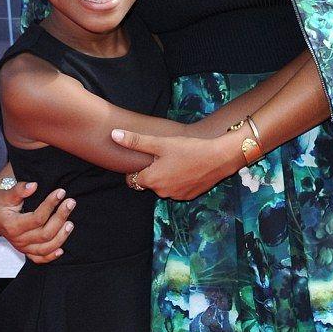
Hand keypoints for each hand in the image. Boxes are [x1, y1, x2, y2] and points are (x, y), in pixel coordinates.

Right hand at [0, 182, 75, 263]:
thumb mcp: (6, 194)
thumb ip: (19, 190)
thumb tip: (33, 185)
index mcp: (12, 225)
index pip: (37, 218)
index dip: (50, 205)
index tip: (61, 192)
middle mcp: (18, 239)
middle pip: (45, 234)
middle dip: (60, 218)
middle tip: (71, 203)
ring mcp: (22, 247)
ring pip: (46, 248)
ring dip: (61, 237)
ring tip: (70, 223)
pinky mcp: (26, 251)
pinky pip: (39, 259)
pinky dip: (51, 256)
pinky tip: (61, 250)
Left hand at [111, 127, 235, 199]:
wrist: (219, 158)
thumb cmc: (189, 148)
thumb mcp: (160, 143)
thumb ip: (135, 141)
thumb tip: (113, 135)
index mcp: (152, 180)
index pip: (132, 179)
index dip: (136, 168)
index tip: (145, 159)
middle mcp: (162, 192)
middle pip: (149, 183)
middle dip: (152, 172)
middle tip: (163, 156)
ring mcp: (176, 196)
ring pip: (163, 186)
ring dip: (166, 177)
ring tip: (177, 160)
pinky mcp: (189, 196)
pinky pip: (177, 190)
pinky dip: (178, 181)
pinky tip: (187, 168)